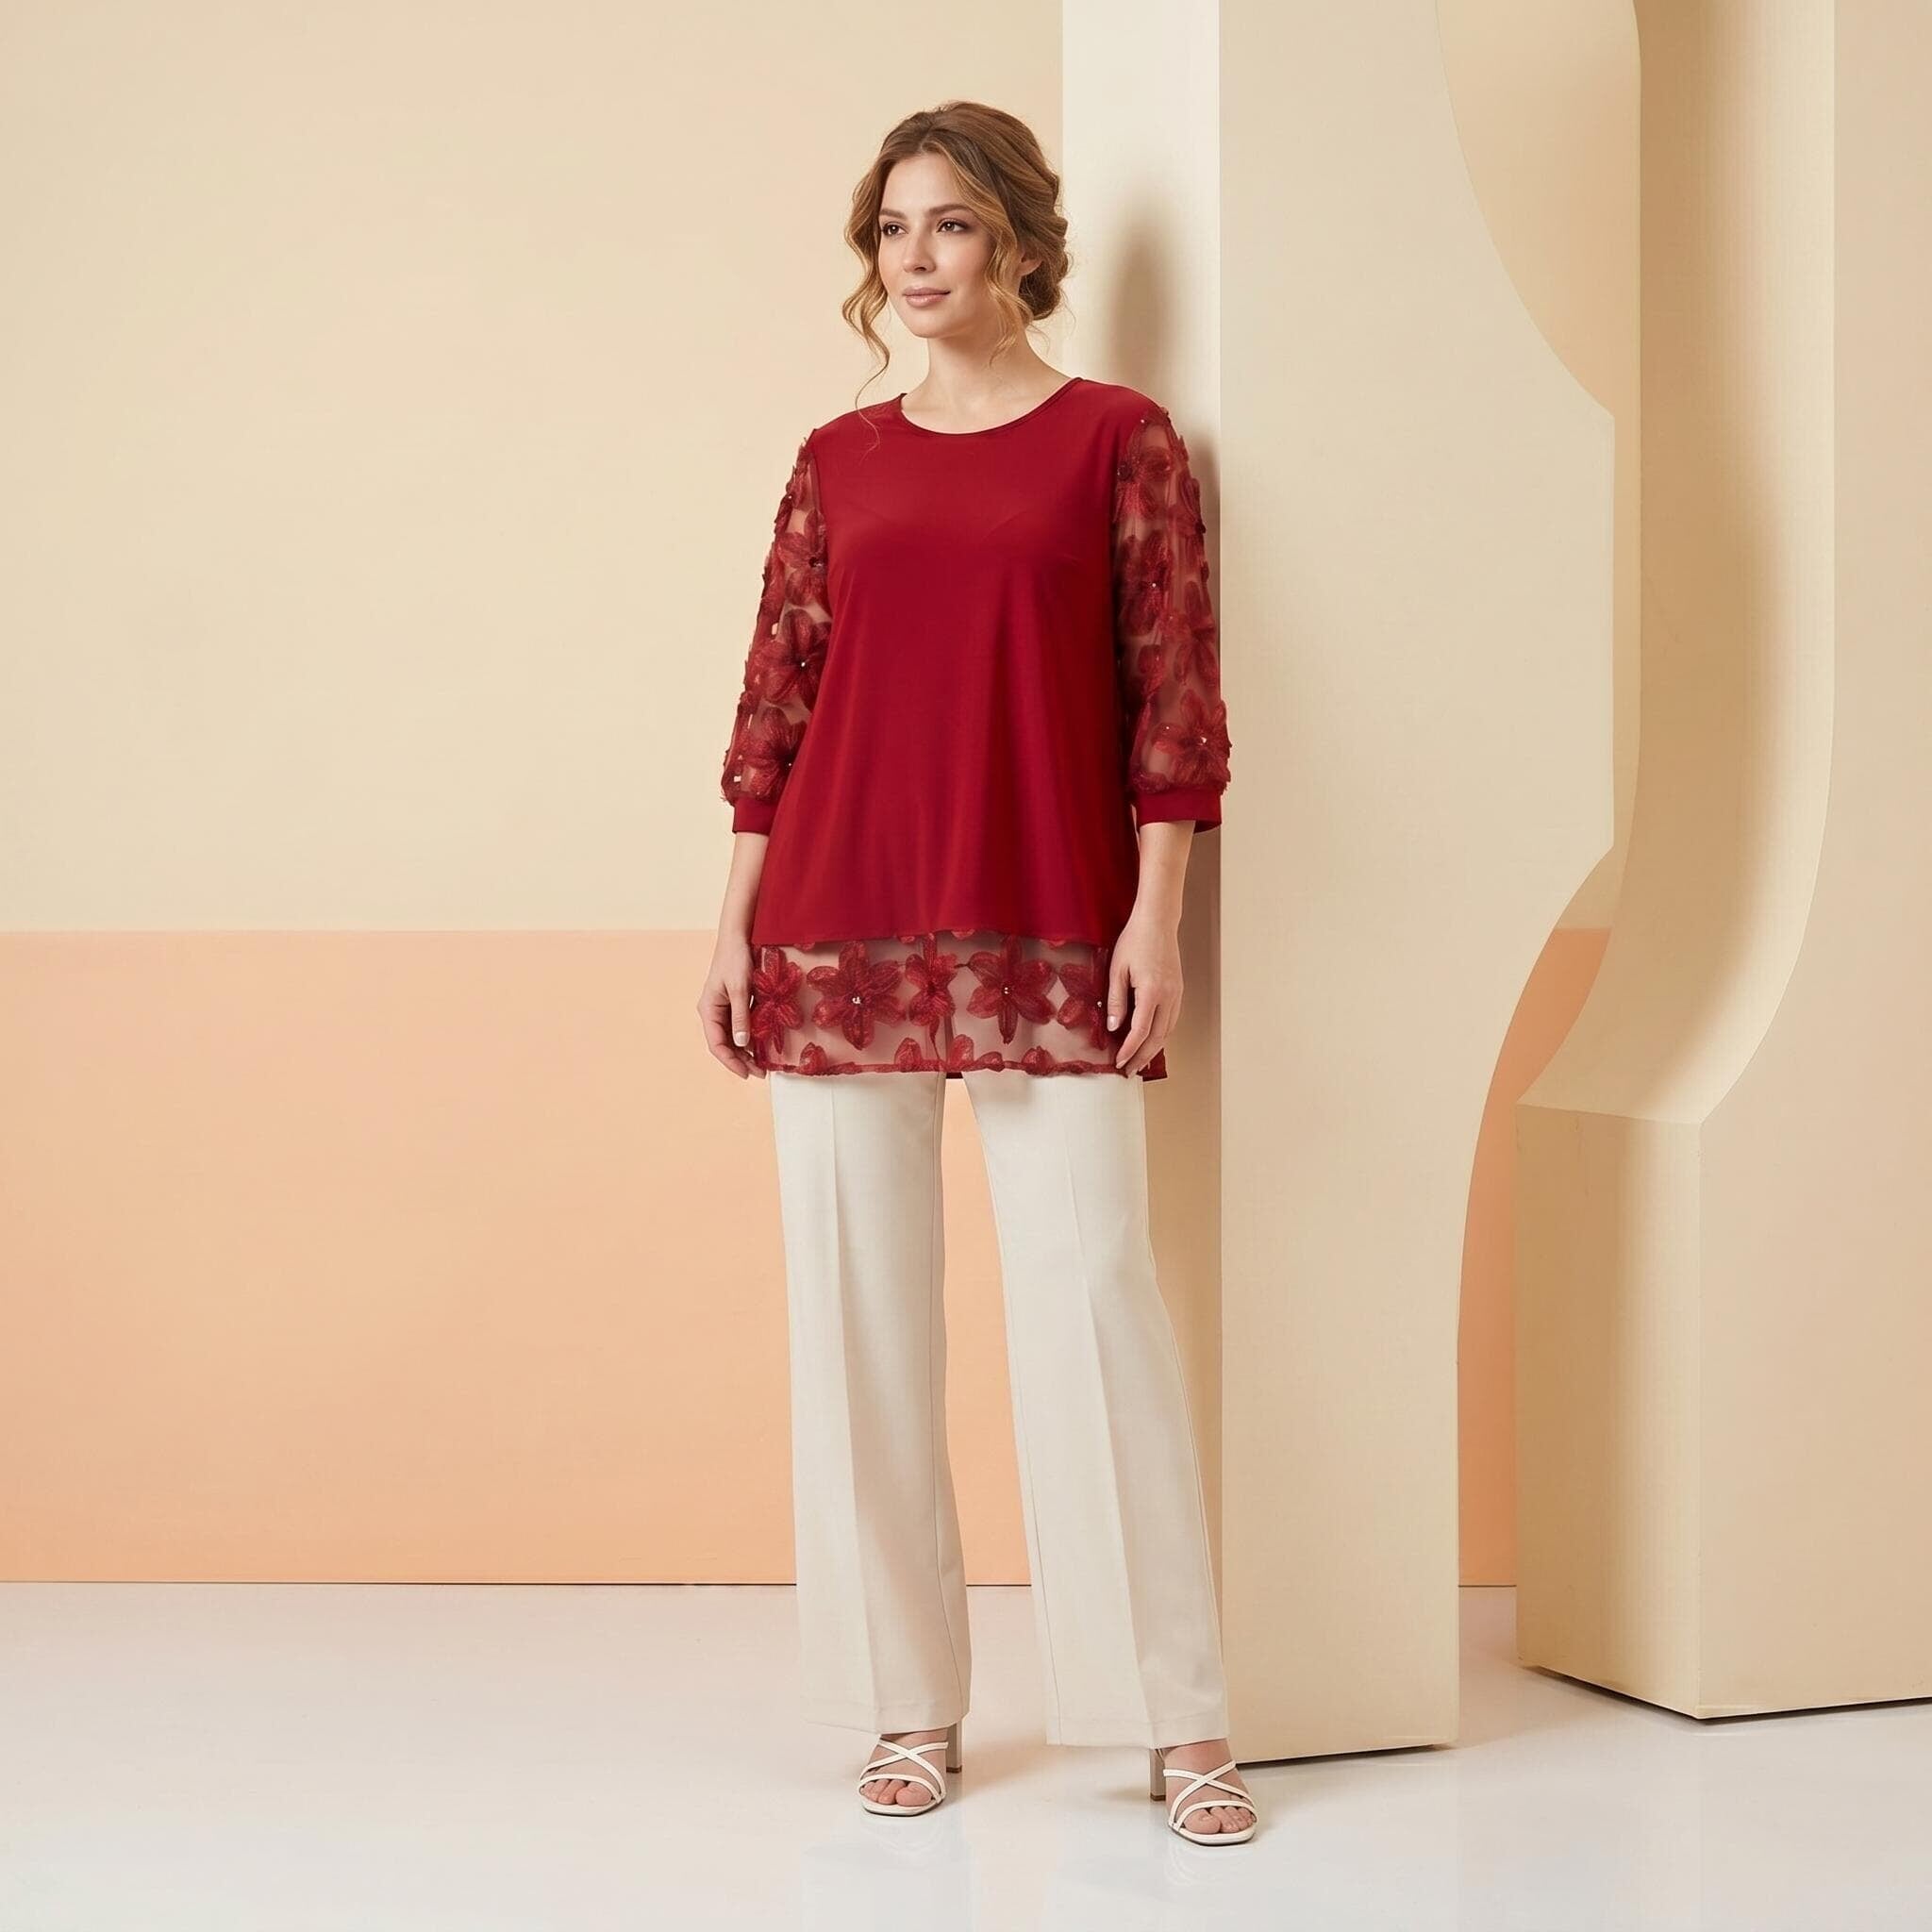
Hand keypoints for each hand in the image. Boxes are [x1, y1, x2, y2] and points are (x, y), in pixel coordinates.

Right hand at [698, 935, 765, 1078]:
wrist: (737, 937)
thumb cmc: (735, 960)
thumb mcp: (741, 989)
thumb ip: (741, 1017)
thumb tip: (743, 1044)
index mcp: (708, 1010)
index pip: (717, 1044)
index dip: (731, 1061)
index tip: (746, 1073)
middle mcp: (713, 1012)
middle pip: (724, 1044)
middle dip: (741, 1060)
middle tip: (760, 1072)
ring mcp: (722, 1008)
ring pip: (732, 1037)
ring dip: (745, 1051)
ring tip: (762, 1064)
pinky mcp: (732, 1003)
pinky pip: (739, 1026)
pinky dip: (749, 1037)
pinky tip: (761, 1045)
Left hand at [1106, 912, 1181, 1075]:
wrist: (1158, 922)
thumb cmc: (1135, 941)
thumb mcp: (1117, 970)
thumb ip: (1115, 1001)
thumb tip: (1112, 1027)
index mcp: (1151, 991)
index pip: (1140, 1031)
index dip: (1129, 1050)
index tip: (1118, 1062)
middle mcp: (1169, 996)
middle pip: (1157, 1037)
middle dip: (1142, 1057)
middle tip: (1129, 1071)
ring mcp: (1177, 994)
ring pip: (1168, 1031)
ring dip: (1154, 1049)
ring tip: (1140, 1062)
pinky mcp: (1178, 991)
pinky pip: (1172, 1020)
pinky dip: (1162, 1035)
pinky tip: (1152, 1041)